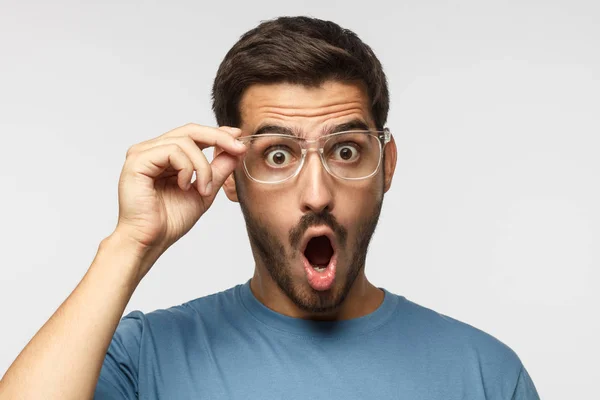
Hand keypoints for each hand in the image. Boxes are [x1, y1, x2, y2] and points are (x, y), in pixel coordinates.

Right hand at [113, 123, 246, 261]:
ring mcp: (143, 153)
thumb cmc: (170, 221)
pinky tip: (184, 186)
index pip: (194, 134)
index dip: (218, 133)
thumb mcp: (204, 191)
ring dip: (202, 166)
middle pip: (190, 130)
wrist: (150, 241)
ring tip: (203, 189)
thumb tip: (236, 151)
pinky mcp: (137, 160)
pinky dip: (187, 168)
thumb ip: (218, 170)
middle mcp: (152, 150)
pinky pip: (172, 151)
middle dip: (219, 137)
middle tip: (238, 148)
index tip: (239, 138)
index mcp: (165, 155)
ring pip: (185, 141)